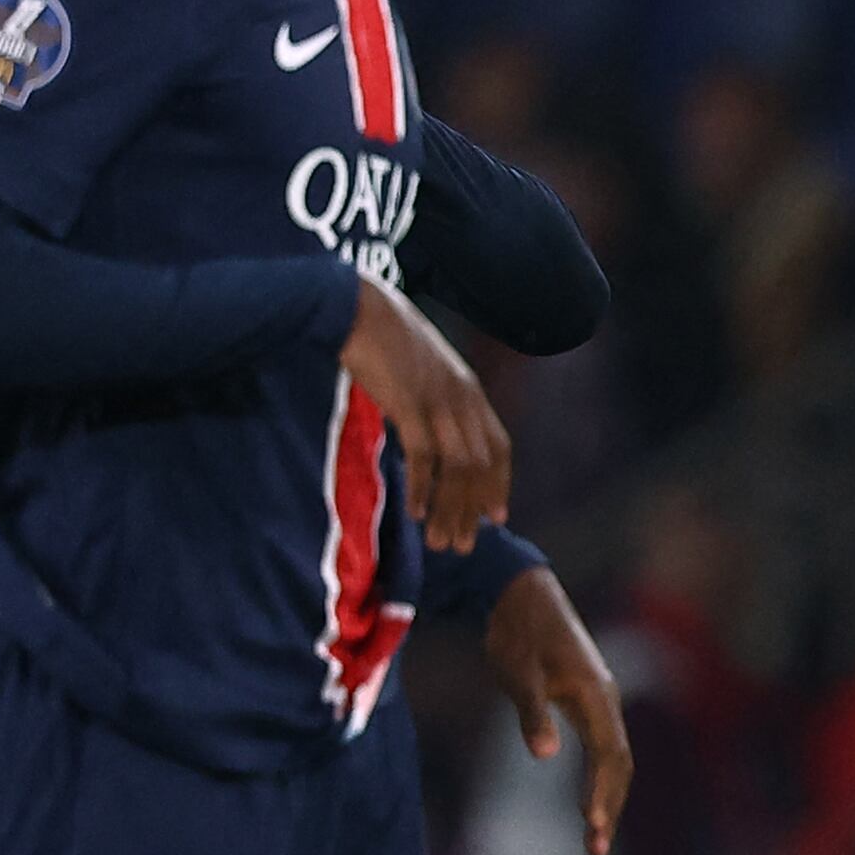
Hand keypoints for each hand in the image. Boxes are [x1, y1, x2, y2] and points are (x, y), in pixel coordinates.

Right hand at [343, 273, 510, 551]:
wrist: (356, 307)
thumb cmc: (382, 340)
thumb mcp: (421, 373)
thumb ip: (432, 403)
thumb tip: (427, 437)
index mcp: (469, 391)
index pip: (499, 447)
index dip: (499, 484)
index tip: (496, 517)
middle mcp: (463, 398)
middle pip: (481, 466)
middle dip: (472, 510)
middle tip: (461, 546)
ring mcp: (439, 401)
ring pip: (459, 468)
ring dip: (450, 509)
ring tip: (438, 541)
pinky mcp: (410, 403)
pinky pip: (424, 456)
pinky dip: (423, 487)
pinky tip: (414, 513)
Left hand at [482, 563, 632, 854]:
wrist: (521, 596)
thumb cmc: (516, 632)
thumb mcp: (518, 672)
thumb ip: (532, 713)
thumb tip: (545, 755)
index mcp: (595, 696)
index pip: (609, 755)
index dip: (603, 793)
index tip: (591, 827)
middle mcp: (606, 701)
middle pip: (620, 764)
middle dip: (610, 806)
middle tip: (594, 849)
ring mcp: (599, 702)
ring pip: (615, 759)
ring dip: (608, 798)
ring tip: (593, 837)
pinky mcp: (586, 702)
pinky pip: (604, 749)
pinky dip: (600, 781)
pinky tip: (590, 802)